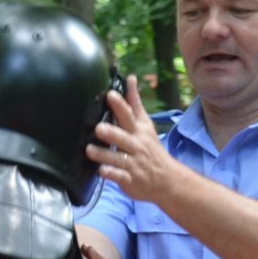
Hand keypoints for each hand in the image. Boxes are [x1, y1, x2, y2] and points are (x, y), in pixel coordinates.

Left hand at [89, 77, 183, 204]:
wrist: (167, 179)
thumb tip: (130, 78)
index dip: (120, 105)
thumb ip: (135, 102)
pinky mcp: (129, 180)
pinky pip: (118, 176)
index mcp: (139, 130)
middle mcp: (136, 146)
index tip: (110, 94)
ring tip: (90, 150)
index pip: (130, 115)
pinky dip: (110, 174)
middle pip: (123, 137)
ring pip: (117, 158)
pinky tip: (101, 171)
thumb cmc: (150, 148)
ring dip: (103, 154)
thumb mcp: (145, 124)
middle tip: (99, 128)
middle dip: (112, 132)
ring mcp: (133, 163)